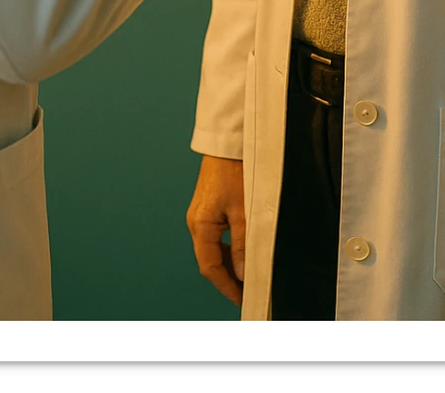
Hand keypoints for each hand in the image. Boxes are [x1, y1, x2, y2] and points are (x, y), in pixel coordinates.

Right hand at [187, 156, 245, 306]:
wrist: (228, 145)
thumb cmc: (234, 172)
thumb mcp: (243, 210)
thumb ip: (242, 244)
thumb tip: (243, 273)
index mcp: (200, 225)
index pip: (210, 267)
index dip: (226, 286)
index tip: (242, 299)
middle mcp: (196, 223)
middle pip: (210, 261)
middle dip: (228, 279)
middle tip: (248, 292)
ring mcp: (201, 217)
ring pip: (213, 251)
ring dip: (229, 266)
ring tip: (248, 278)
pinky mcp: (209, 210)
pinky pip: (216, 239)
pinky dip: (228, 251)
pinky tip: (242, 255)